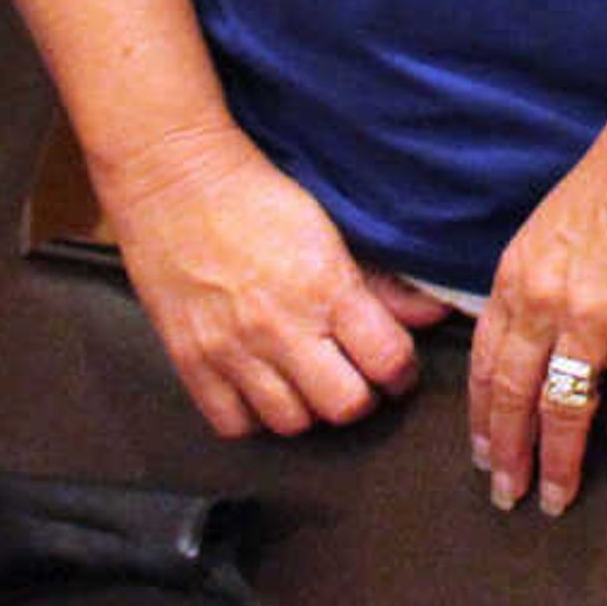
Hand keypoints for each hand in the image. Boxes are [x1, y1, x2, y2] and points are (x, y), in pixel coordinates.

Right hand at [100, 122, 448, 439]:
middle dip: (360, 395)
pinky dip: (254, 415)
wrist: (174, 180)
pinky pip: (236, 425)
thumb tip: (432, 316)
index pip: (388, 363)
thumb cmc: (256, 198)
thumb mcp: (329, 229)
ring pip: (293, 424)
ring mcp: (232, 350)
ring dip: (308, 407)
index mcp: (325, 287)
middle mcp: (281, 327)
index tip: (392, 366)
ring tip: (305, 379)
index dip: (400, 371)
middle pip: (345, 406)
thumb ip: (381, 283)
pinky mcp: (191, 363)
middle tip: (353, 375)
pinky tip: (260, 385)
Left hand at [470, 109, 606, 519]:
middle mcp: (544, 302)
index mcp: (518, 273)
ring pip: (564, 409)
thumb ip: (541, 277)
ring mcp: (595, 319)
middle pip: (512, 395)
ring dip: (559, 463)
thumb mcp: (554, 225)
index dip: (481, 413)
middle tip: (507, 494)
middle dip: (507, 453)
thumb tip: (542, 323)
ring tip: (558, 502)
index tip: (482, 450)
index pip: (484, 359)